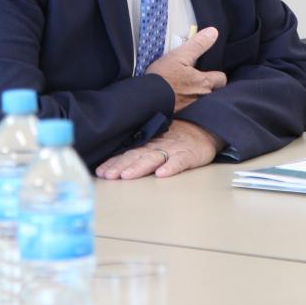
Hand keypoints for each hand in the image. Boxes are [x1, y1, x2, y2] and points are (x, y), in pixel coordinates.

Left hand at [95, 119, 221, 179]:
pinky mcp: (189, 155)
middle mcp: (158, 146)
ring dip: (140, 167)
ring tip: (128, 175)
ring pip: (154, 158)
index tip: (100, 172)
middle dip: (121, 166)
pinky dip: (171, 167)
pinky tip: (162, 173)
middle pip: (137, 156)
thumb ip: (139, 151)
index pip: (127, 154)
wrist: (205, 128)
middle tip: (108, 175)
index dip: (114, 162)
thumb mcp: (156, 141)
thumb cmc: (177, 138)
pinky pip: (180, 162)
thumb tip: (114, 163)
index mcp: (148, 144)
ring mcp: (174, 150)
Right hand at [144, 26, 226, 110]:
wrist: (146, 101)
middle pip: (215, 93)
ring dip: (198, 98)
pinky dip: (187, 108)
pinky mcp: (181, 117)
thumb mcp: (179, 56)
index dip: (217, 75)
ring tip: (187, 93)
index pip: (221, 79)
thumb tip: (214, 32)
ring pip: (203, 103)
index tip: (210, 73)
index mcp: (204, 83)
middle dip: (210, 89)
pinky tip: (178, 103)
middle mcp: (202, 98)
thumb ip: (198, 44)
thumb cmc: (163, 78)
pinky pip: (191, 112)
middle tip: (199, 83)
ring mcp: (192, 110)